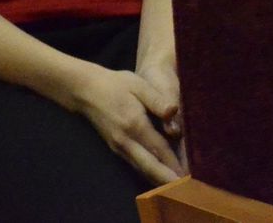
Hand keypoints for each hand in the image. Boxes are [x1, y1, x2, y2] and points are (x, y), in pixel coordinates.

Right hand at [70, 64, 185, 184]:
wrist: (86, 91)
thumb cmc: (117, 84)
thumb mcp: (139, 85)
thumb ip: (157, 100)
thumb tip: (173, 110)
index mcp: (135, 125)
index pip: (159, 149)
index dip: (173, 163)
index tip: (186, 174)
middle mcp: (126, 141)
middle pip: (149, 166)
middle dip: (166, 178)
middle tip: (183, 188)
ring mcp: (118, 146)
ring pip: (140, 168)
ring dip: (157, 178)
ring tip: (174, 186)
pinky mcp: (115, 147)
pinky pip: (134, 164)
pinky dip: (147, 172)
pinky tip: (157, 176)